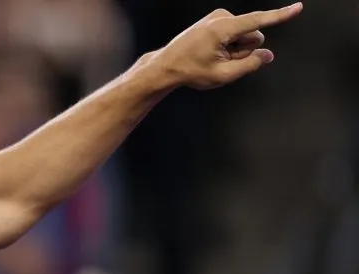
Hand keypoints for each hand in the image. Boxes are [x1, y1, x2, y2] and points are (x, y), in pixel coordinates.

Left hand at [156, 3, 302, 89]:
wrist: (166, 66)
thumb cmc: (190, 72)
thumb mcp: (222, 75)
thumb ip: (249, 65)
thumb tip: (268, 55)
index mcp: (222, 28)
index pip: (258, 21)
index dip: (281, 15)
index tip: (299, 7)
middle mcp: (221, 18)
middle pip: (253, 35)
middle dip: (244, 51)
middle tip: (220, 61)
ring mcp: (218, 17)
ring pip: (244, 36)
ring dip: (235, 50)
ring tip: (213, 57)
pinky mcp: (217, 20)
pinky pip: (235, 34)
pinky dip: (228, 45)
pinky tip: (211, 52)